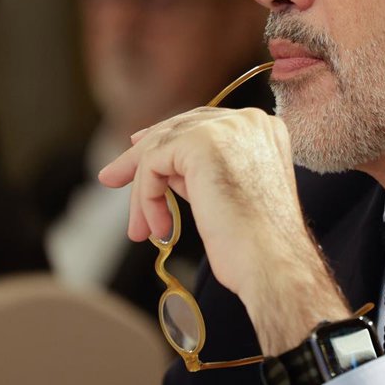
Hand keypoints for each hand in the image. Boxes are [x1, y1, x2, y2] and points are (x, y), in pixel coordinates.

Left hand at [98, 107, 349, 353]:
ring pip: (161, 147)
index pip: (203, 123)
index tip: (137, 152)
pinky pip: (152, 164)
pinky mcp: (201, 143)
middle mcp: (247, 120)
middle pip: (177, 128)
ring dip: (144, 192)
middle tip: (111, 178)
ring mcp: (226, 128)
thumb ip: (202, 170)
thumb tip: (161, 166)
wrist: (273, 263)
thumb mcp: (231, 193)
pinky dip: (146, 197)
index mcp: (262, 128)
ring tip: (141, 228)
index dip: (167, 138)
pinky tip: (157, 227)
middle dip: (141, 157)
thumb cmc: (258, 244)